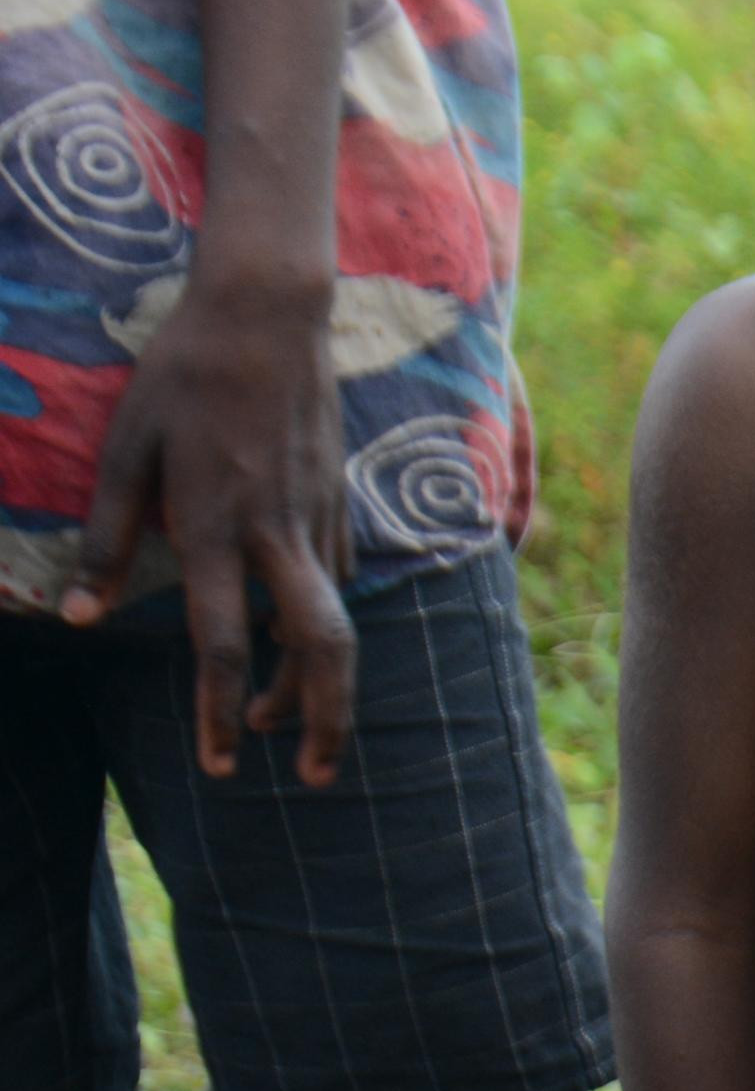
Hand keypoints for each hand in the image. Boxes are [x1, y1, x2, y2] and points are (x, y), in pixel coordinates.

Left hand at [62, 279, 354, 781]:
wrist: (268, 314)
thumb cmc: (181, 377)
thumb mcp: (123, 452)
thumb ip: (106, 540)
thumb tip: (80, 619)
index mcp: (216, 525)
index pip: (225, 642)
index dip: (221, 710)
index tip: (219, 762)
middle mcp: (276, 532)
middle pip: (320, 648)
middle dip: (323, 720)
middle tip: (315, 776)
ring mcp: (318, 516)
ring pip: (335, 619)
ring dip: (318, 682)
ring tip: (291, 723)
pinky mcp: (338, 499)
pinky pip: (337, 575)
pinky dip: (318, 617)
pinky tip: (295, 629)